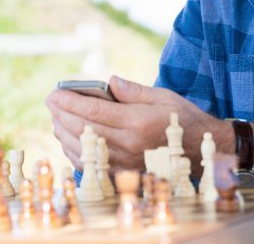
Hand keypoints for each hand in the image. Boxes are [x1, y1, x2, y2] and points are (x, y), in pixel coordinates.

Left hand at [45, 76, 233, 173]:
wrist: (201, 151)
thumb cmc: (183, 119)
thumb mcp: (163, 96)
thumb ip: (133, 90)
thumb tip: (109, 81)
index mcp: (137, 122)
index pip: (93, 112)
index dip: (69, 102)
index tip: (54, 93)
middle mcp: (128, 144)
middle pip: (82, 130)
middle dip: (61, 115)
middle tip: (51, 101)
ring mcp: (123, 162)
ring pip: (82, 149)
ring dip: (63, 132)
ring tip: (58, 117)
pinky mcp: (123, 172)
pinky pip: (90, 164)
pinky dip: (75, 150)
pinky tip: (70, 137)